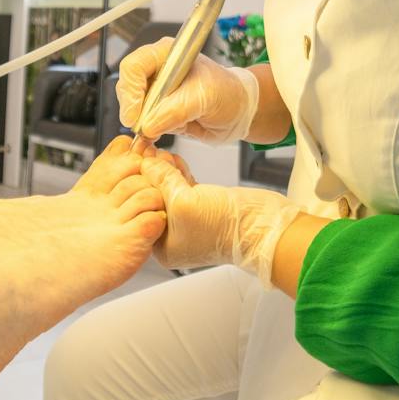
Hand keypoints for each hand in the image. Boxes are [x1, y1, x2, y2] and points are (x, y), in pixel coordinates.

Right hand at [117, 38, 259, 143]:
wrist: (238, 112)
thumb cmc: (228, 92)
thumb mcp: (204, 97)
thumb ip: (176, 110)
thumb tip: (148, 125)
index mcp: (167, 56)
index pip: (134, 67)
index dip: (131, 91)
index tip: (135, 114)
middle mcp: (157, 72)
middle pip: (127, 88)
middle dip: (133, 110)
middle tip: (142, 127)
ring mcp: (156, 93)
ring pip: (132, 108)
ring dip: (140, 123)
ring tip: (154, 133)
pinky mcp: (158, 112)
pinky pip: (142, 123)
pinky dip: (145, 133)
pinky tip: (154, 138)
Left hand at [136, 149, 299, 282]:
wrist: (263, 227)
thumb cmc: (226, 227)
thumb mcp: (184, 201)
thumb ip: (162, 180)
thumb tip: (147, 163)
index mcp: (163, 246)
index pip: (142, 209)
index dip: (139, 184)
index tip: (135, 163)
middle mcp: (174, 236)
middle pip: (154, 198)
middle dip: (152, 175)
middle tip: (148, 153)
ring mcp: (190, 221)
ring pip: (169, 190)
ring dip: (166, 171)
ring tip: (162, 154)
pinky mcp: (205, 207)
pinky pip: (184, 187)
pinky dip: (180, 173)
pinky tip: (175, 161)